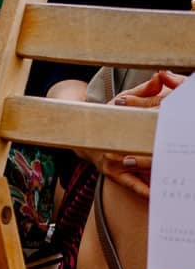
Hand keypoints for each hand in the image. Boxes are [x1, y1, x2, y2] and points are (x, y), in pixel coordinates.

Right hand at [79, 71, 188, 197]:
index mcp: (121, 121)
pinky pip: (137, 186)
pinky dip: (152, 190)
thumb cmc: (108, 119)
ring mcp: (115, 160)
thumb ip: (144, 90)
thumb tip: (161, 76)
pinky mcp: (115, 175)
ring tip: (184, 172)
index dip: (171, 125)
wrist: (83, 139)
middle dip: (171, 149)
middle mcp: (117, 142)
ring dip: (168, 169)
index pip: (152, 121)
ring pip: (149, 166)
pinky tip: (166, 192)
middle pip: (153, 147)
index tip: (184, 130)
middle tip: (187, 152)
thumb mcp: (122, 101)